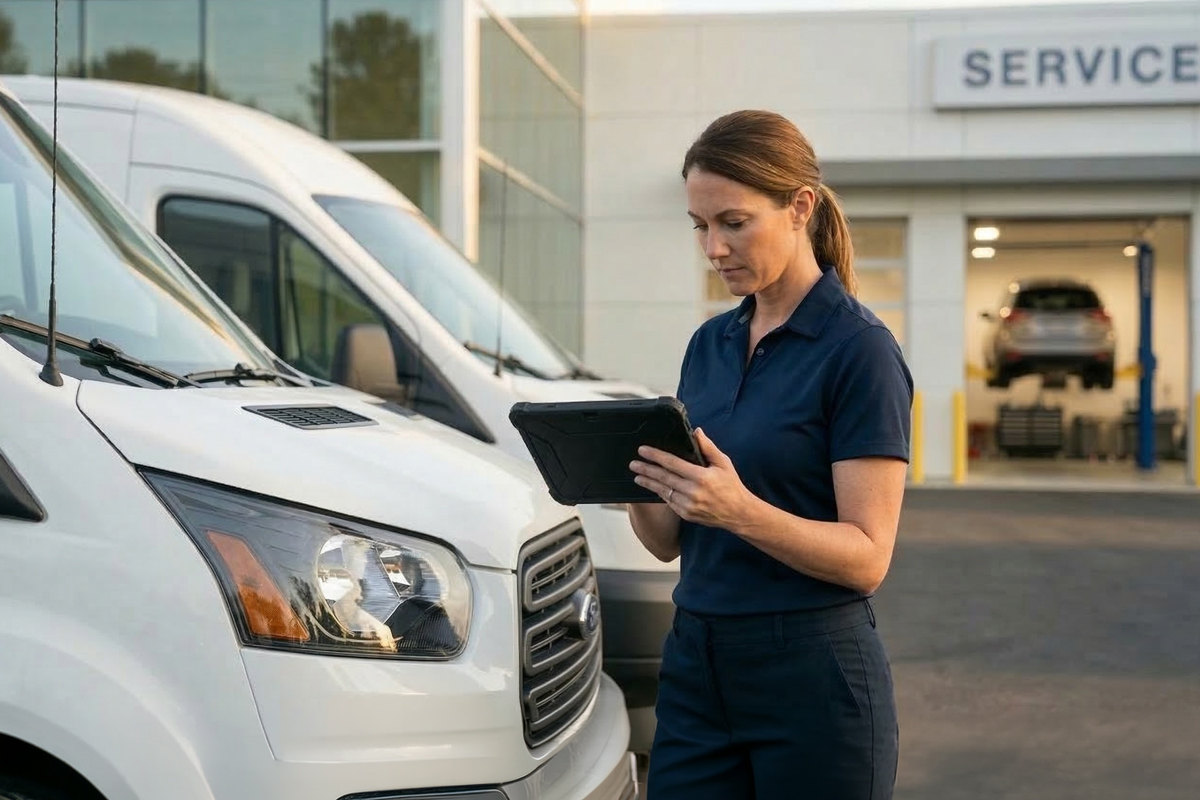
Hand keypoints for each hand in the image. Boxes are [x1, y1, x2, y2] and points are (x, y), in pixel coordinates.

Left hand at [629, 429, 754, 529]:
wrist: (738, 513)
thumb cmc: (732, 486)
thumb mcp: (723, 463)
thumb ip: (708, 447)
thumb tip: (697, 431)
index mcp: (701, 477)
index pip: (672, 463)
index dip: (656, 456)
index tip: (643, 450)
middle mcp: (693, 492)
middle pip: (663, 478)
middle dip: (646, 469)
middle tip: (633, 463)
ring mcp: (688, 505)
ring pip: (663, 491)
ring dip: (649, 483)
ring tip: (637, 476)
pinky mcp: (686, 514)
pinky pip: (669, 502)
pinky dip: (661, 494)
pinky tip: (654, 488)